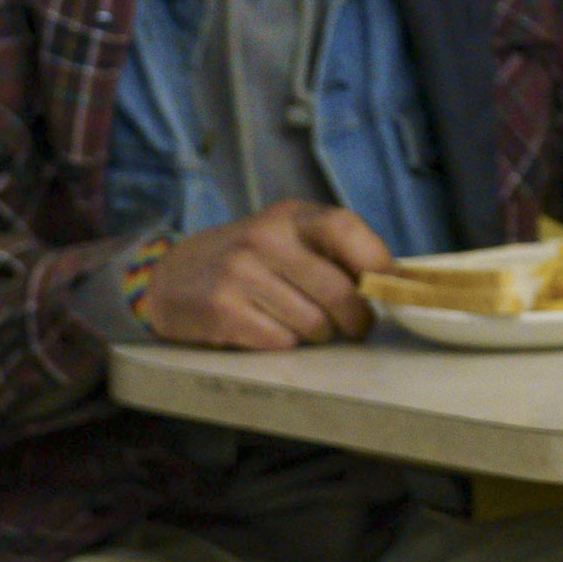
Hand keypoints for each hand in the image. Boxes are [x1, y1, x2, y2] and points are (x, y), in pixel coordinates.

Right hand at [136, 201, 389, 350]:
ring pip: (314, 323)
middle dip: (357, 320)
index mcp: (291, 217)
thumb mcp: (287, 239)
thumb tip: (393, 282)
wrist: (169, 278)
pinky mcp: (221, 308)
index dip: (377, 265)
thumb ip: (333, 252)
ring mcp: (240, 272)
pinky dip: (285, 344)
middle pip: (339, 291)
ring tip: (303, 326)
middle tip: (355, 328)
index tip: (389, 290)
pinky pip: (280, 341)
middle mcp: (264, 238)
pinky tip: (269, 331)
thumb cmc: (247, 262)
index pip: (347, 230)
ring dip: (319, 335)